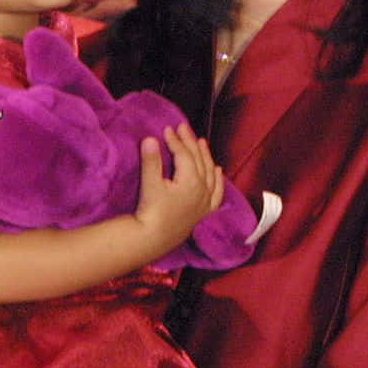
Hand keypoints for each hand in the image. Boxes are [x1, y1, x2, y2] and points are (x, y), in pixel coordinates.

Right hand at [134, 123, 224, 254]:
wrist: (153, 239)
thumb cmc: (151, 212)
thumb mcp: (150, 184)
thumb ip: (152, 161)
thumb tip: (149, 138)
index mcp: (191, 180)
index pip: (185, 154)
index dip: (176, 140)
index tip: (167, 129)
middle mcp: (203, 189)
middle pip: (199, 160)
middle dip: (190, 142)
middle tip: (183, 127)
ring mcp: (205, 201)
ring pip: (210, 172)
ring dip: (205, 156)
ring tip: (201, 141)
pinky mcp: (204, 212)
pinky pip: (217, 192)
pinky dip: (218, 179)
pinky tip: (218, 170)